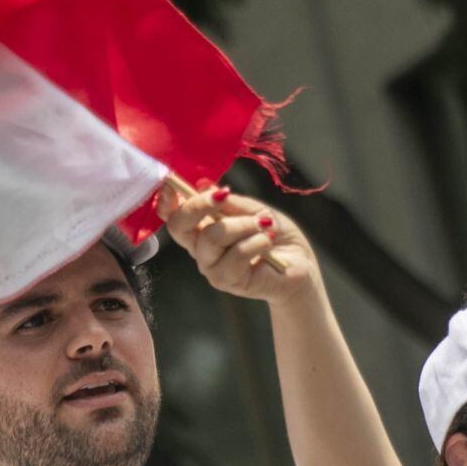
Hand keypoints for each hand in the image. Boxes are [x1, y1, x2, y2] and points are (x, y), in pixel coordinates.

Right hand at [156, 179, 315, 305]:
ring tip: (265, 224)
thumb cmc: (274, 235)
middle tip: (223, 194)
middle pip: (179, 226)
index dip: (167, 200)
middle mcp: (201, 249)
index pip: (173, 217)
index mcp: (202, 229)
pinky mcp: (227, 281)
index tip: (172, 184)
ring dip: (242, 225)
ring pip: (212, 237)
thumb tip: (203, 185)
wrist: (299, 265)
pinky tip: (268, 242)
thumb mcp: (254, 209)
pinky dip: (256, 241)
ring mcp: (212, 267)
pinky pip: (236, 255)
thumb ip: (229, 202)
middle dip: (199, 204)